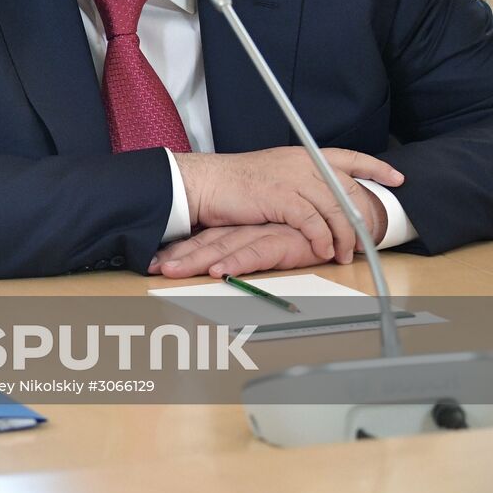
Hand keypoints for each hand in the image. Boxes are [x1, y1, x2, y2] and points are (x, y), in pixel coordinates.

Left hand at [150, 224, 328, 278]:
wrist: (339, 221)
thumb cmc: (303, 232)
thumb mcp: (268, 240)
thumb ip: (244, 248)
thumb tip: (214, 263)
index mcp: (239, 228)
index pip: (201, 239)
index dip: (177, 250)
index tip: (153, 262)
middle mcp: (246, 229)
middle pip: (205, 244)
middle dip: (178, 257)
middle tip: (153, 268)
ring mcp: (263, 233)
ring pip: (223, 248)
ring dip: (196, 261)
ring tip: (173, 271)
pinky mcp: (283, 242)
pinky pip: (257, 254)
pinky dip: (238, 264)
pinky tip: (221, 272)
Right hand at [175, 147, 401, 264]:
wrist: (207, 182)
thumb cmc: (235, 181)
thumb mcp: (274, 172)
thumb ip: (300, 180)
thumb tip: (318, 198)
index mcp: (303, 155)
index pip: (349, 156)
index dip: (376, 167)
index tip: (397, 178)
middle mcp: (303, 163)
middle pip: (347, 190)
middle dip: (362, 217)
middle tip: (367, 240)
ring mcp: (294, 179)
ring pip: (335, 209)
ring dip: (344, 236)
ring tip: (344, 254)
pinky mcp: (282, 198)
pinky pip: (313, 223)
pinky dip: (322, 239)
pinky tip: (323, 251)